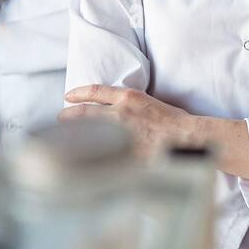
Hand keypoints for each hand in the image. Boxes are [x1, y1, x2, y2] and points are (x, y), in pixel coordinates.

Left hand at [60, 85, 194, 159]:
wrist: (187, 137)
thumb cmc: (176, 122)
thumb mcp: (152, 103)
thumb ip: (132, 106)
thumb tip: (118, 112)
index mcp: (129, 98)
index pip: (96, 91)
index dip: (79, 93)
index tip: (69, 96)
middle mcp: (121, 112)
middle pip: (85, 112)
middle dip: (69, 115)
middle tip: (61, 117)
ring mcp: (121, 133)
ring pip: (89, 132)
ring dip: (74, 133)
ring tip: (66, 136)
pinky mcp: (123, 150)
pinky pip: (100, 151)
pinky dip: (89, 153)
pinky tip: (82, 157)